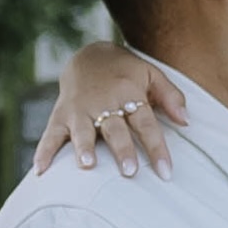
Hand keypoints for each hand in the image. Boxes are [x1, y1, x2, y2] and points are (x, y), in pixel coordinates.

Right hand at [33, 50, 188, 178]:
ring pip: (81, 130)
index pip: (146, 124)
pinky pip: (50, 135)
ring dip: (83, 147)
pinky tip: (40, 171)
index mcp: (129, 94)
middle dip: (122, 150)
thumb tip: (187, 122)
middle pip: (115, 129)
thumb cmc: (125, 72)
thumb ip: (171, 97)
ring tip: (87, 165)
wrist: (88, 55)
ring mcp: (79, 109)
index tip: (166, 172)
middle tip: (129, 172)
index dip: (157, 148)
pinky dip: (44, 152)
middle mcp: (103, 102)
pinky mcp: (60, 115)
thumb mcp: (151, 75)